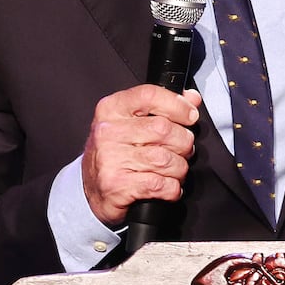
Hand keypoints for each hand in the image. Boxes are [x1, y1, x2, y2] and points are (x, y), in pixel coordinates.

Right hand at [81, 85, 201, 225]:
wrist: (92, 189)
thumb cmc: (116, 153)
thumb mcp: (132, 122)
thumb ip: (162, 107)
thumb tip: (192, 98)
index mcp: (111, 109)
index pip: (150, 95)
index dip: (177, 105)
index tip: (190, 116)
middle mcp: (108, 132)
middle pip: (163, 129)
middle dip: (183, 143)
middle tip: (182, 150)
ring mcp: (110, 158)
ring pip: (165, 159)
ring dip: (179, 168)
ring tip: (174, 170)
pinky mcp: (117, 185)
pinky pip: (160, 184)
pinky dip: (172, 188)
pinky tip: (168, 187)